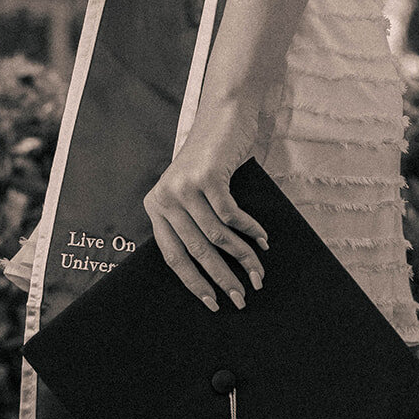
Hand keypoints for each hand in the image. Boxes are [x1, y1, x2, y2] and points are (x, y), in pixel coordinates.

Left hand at [143, 101, 268, 311]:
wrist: (223, 115)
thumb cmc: (210, 159)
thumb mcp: (192, 192)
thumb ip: (191, 223)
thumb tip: (211, 269)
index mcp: (156, 208)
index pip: (173, 257)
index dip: (194, 283)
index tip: (212, 302)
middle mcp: (165, 199)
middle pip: (197, 251)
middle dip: (222, 279)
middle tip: (241, 297)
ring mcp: (185, 187)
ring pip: (218, 237)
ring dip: (243, 258)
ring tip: (258, 273)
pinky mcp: (208, 177)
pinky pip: (232, 216)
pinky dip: (251, 231)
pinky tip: (263, 241)